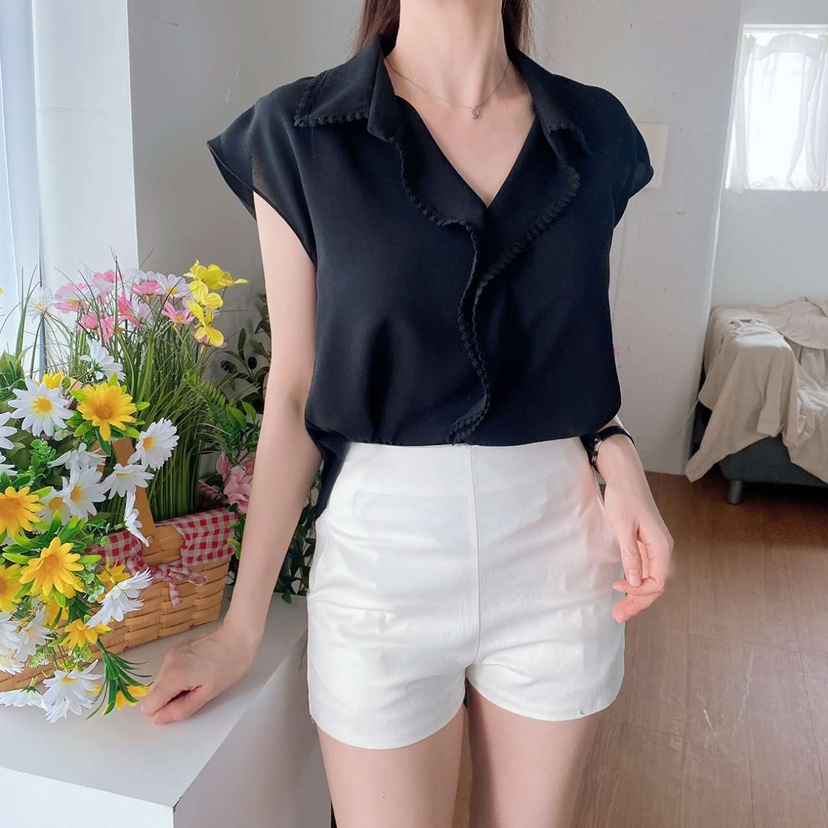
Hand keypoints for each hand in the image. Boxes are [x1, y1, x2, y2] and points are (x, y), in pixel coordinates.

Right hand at [139, 621, 259, 724]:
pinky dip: (178, 675)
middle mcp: (167, 663)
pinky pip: (168, 669)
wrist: (239, 636)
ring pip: (161, 681)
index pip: (148, 706)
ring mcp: (171, 653)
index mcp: (173, 677)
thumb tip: (158, 719)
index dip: (165, 710)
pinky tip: (197, 669)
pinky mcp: (177, 648)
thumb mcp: (208, 694)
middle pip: (153, 693)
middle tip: (195, 691)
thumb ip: (181, 709)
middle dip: (170, 698)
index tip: (184, 703)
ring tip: (199, 679)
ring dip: (175, 687)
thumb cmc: (229, 665)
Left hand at [596, 438, 674, 623]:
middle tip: (618, 617)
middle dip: (638, 603)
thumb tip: (635, 582)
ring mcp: (656, 546)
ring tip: (620, 610)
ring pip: (651, 579)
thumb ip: (630, 555)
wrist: (625, 475)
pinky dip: (636, 582)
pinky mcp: (648, 543)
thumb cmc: (624, 497)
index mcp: (661, 545)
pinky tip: (624, 589)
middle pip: (655, 585)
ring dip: (637, 596)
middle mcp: (663, 548)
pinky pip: (646, 569)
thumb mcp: (623, 526)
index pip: (657, 583)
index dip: (639, 593)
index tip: (617, 590)